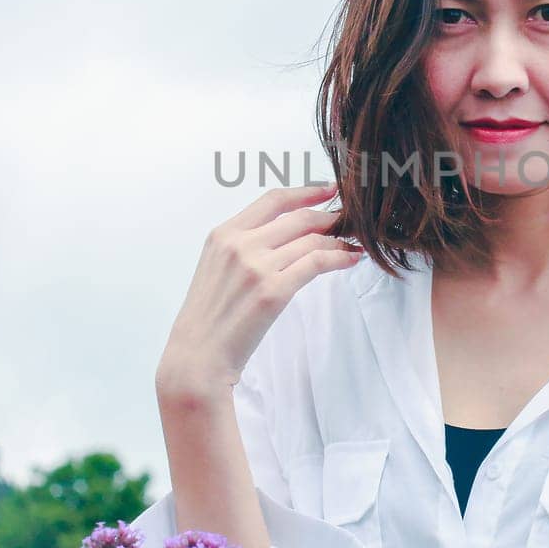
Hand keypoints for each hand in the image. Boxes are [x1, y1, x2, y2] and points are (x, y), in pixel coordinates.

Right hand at [156, 182, 362, 395]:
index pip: (272, 200)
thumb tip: (283, 234)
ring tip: (351, 246)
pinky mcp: (273, 291)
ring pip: (312, 240)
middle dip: (329, 218)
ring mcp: (257, 267)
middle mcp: (240, 244)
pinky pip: (316, 263)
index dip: (305, 191)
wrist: (198, 357)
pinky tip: (350, 260)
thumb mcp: (216, 268)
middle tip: (346, 223)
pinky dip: (339, 258)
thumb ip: (243, 246)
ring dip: (339, 242)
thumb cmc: (208, 319)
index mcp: (224, 234)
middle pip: (298, 218)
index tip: (327, 190)